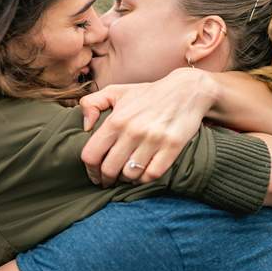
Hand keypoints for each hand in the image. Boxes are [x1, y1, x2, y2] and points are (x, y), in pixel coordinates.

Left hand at [79, 68, 218, 186]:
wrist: (186, 90)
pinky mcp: (172, 147)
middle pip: (109, 170)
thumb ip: (92, 103)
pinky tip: (143, 173)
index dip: (89, 170)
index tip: (94, 174)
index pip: (91, 155)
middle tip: (109, 180)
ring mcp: (153, 140)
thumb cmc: (148, 94)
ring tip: (126, 175)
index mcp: (116, 120)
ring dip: (125, 179)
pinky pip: (152, 175)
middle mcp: (133, 131)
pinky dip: (145, 179)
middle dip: (106, 179)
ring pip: (130, 175)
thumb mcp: (116, 91)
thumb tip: (85, 126)